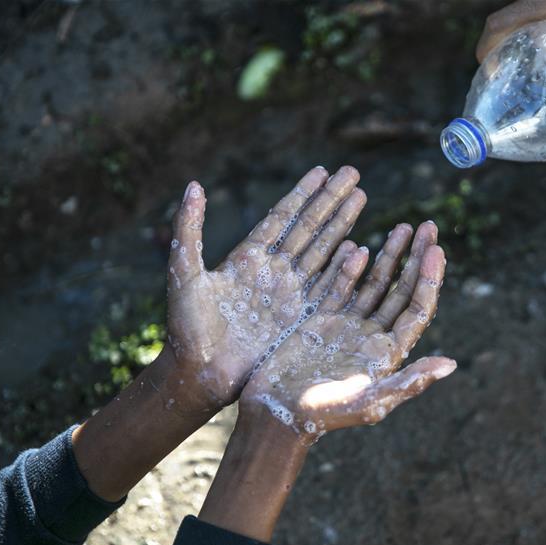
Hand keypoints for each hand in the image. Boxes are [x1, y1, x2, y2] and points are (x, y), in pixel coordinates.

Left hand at [166, 166, 366, 410]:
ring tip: (361, 197)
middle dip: (331, 200)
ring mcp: (289, 294)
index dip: (302, 193)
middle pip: (309, 228)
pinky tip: (361, 248)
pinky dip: (344, 269)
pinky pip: (328, 288)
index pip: (282, 217)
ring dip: (342, 225)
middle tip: (353, 173)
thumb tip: (193, 185)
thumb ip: (188, 230)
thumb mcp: (184, 274)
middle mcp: (273, 272)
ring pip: (323, 252)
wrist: (201, 374)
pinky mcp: (301, 319)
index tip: (323, 170)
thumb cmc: (186, 327)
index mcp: (248, 258)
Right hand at [240, 221, 456, 442]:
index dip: (429, 280)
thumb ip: (408, 382)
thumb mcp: (368, 403)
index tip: (436, 250)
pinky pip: (342, 284)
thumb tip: (451, 364)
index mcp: (389, 353)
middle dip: (415, 257)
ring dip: (390, 255)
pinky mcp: (322, 318)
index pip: (417, 309)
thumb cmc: (324, 415)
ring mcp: (348, 325)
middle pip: (402, 289)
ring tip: (404, 226)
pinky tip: (360, 244)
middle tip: (428, 225)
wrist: (276, 414)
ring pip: (376, 283)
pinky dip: (351, 265)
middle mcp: (373, 336)